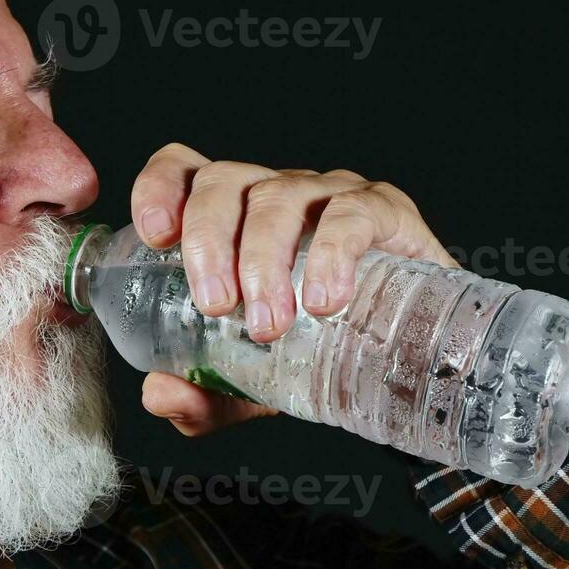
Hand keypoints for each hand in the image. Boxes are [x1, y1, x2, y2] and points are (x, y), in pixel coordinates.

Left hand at [130, 143, 455, 434]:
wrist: (413, 358)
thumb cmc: (323, 351)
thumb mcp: (254, 384)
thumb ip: (206, 395)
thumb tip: (162, 395)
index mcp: (232, 220)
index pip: (184, 172)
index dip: (159, 189)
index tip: (156, 237)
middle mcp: (274, 195)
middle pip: (224, 182)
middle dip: (208, 240)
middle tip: (216, 305)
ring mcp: (328, 196)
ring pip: (279, 195)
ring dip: (264, 258)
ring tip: (268, 322)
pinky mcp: (383, 210)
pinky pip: (351, 213)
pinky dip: (331, 253)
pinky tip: (324, 299)